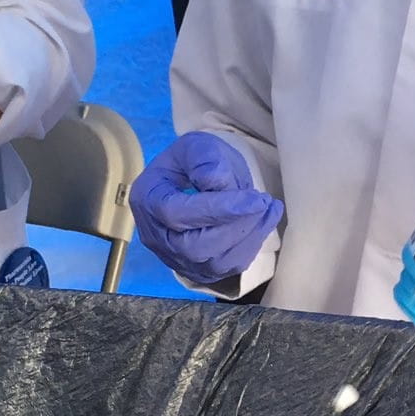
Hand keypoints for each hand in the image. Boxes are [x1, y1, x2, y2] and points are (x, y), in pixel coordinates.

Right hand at [131, 131, 283, 287]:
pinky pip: (227, 269)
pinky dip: (251, 246)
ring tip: (267, 208)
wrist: (196, 182)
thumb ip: (204, 158)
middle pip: (194, 247)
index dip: (216, 209)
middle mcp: (156, 236)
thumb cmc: (194, 162)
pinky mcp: (198, 269)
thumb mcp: (197, 146)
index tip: (253, 198)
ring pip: (214, 263)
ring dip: (248, 236)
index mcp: (147, 199)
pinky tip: (264, 221)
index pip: (176, 214)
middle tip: (262, 202)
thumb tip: (215, 181)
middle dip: (236, 226)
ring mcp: (175, 258)